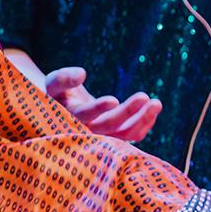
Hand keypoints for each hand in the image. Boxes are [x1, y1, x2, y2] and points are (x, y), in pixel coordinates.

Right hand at [44, 66, 160, 141]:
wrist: (63, 110)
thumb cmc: (57, 93)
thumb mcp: (54, 83)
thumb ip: (64, 78)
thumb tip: (81, 74)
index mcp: (69, 118)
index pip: (85, 116)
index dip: (98, 109)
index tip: (113, 99)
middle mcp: (86, 132)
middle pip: (109, 126)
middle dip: (127, 112)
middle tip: (144, 96)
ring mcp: (102, 137)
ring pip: (125, 134)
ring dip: (142, 120)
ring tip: (157, 103)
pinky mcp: (114, 136)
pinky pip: (132, 135)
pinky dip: (144, 123)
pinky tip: (153, 109)